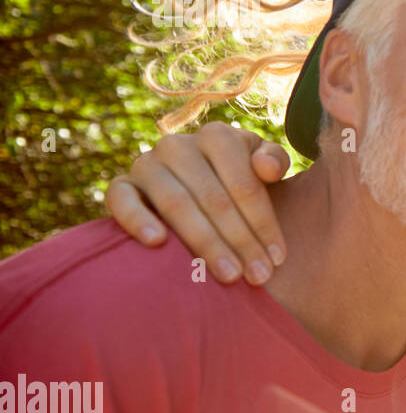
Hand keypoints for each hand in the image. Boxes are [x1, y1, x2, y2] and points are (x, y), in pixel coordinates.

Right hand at [104, 122, 290, 284]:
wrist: (197, 187)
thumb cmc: (239, 180)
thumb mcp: (264, 167)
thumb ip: (275, 160)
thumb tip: (265, 167)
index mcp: (218, 136)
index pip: (245, 184)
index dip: (264, 223)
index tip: (278, 258)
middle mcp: (178, 145)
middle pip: (214, 198)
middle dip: (240, 241)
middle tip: (258, 275)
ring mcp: (146, 163)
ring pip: (176, 204)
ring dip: (205, 242)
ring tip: (228, 275)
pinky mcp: (120, 185)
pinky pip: (121, 200)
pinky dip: (137, 220)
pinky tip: (157, 243)